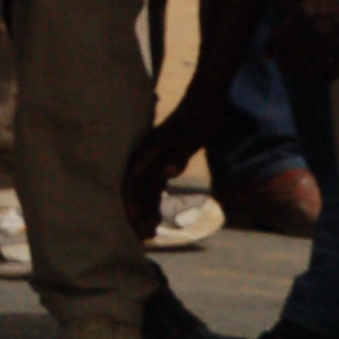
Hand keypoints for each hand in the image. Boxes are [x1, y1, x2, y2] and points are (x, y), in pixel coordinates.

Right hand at [122, 81, 229, 237]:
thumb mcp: (191, 136)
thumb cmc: (199, 116)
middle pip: (137, 190)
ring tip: (150, 233)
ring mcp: (156, 159)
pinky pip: (155, 186)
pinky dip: (155, 202)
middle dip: (137, 214)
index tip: (133, 223)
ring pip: (146, 190)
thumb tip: (167, 174)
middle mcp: (149, 156)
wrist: (208, 99)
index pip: (133, 182)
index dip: (131, 203)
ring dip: (146, 211)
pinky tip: (158, 217)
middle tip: (145, 238)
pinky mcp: (166, 160)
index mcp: (150, 150)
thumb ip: (178, 154)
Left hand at [272, 0, 338, 84]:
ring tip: (302, 70)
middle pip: (290, 60)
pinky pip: (333, 73)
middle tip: (285, 63)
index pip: (279, 39)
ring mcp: (336, 42)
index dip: (270, 50)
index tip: (268, 55)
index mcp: (306, 11)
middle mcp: (317, 30)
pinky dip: (325, 76)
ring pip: (309, 70)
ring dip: (302, 72)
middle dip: (285, 64)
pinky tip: (323, 71)